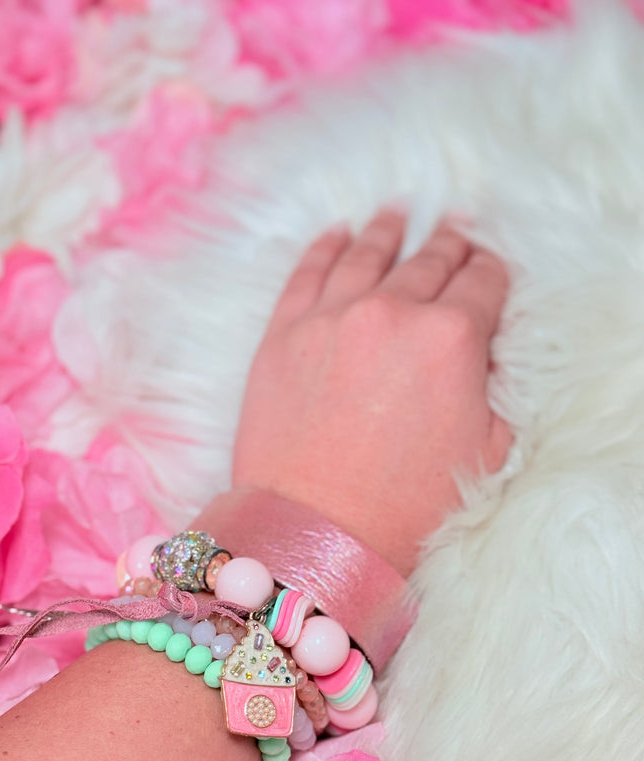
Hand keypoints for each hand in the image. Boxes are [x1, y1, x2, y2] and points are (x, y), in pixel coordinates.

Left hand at [232, 209, 510, 576]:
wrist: (318, 531)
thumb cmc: (404, 505)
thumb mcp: (485, 450)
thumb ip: (492, 388)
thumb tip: (481, 355)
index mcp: (451, 337)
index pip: (483, 282)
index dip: (491, 273)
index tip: (488, 270)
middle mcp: (392, 312)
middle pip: (429, 261)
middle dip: (449, 246)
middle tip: (454, 233)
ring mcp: (330, 317)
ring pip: (367, 254)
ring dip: (388, 232)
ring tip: (397, 215)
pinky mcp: (282, 334)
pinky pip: (306, 271)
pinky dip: (325, 247)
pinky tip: (337, 235)